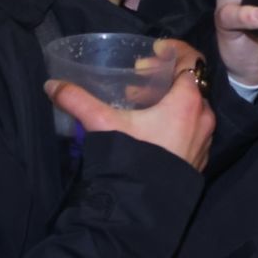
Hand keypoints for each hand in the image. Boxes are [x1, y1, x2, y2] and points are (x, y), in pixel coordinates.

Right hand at [47, 39, 215, 169]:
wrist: (143, 208)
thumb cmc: (131, 158)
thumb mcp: (103, 125)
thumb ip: (78, 101)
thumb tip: (52, 85)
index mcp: (187, 101)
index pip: (190, 61)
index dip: (174, 50)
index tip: (156, 49)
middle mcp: (203, 116)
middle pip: (190, 83)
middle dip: (164, 76)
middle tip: (140, 77)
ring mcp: (204, 138)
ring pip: (192, 106)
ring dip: (169, 98)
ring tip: (140, 102)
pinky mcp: (200, 157)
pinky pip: (193, 127)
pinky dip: (177, 119)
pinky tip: (152, 128)